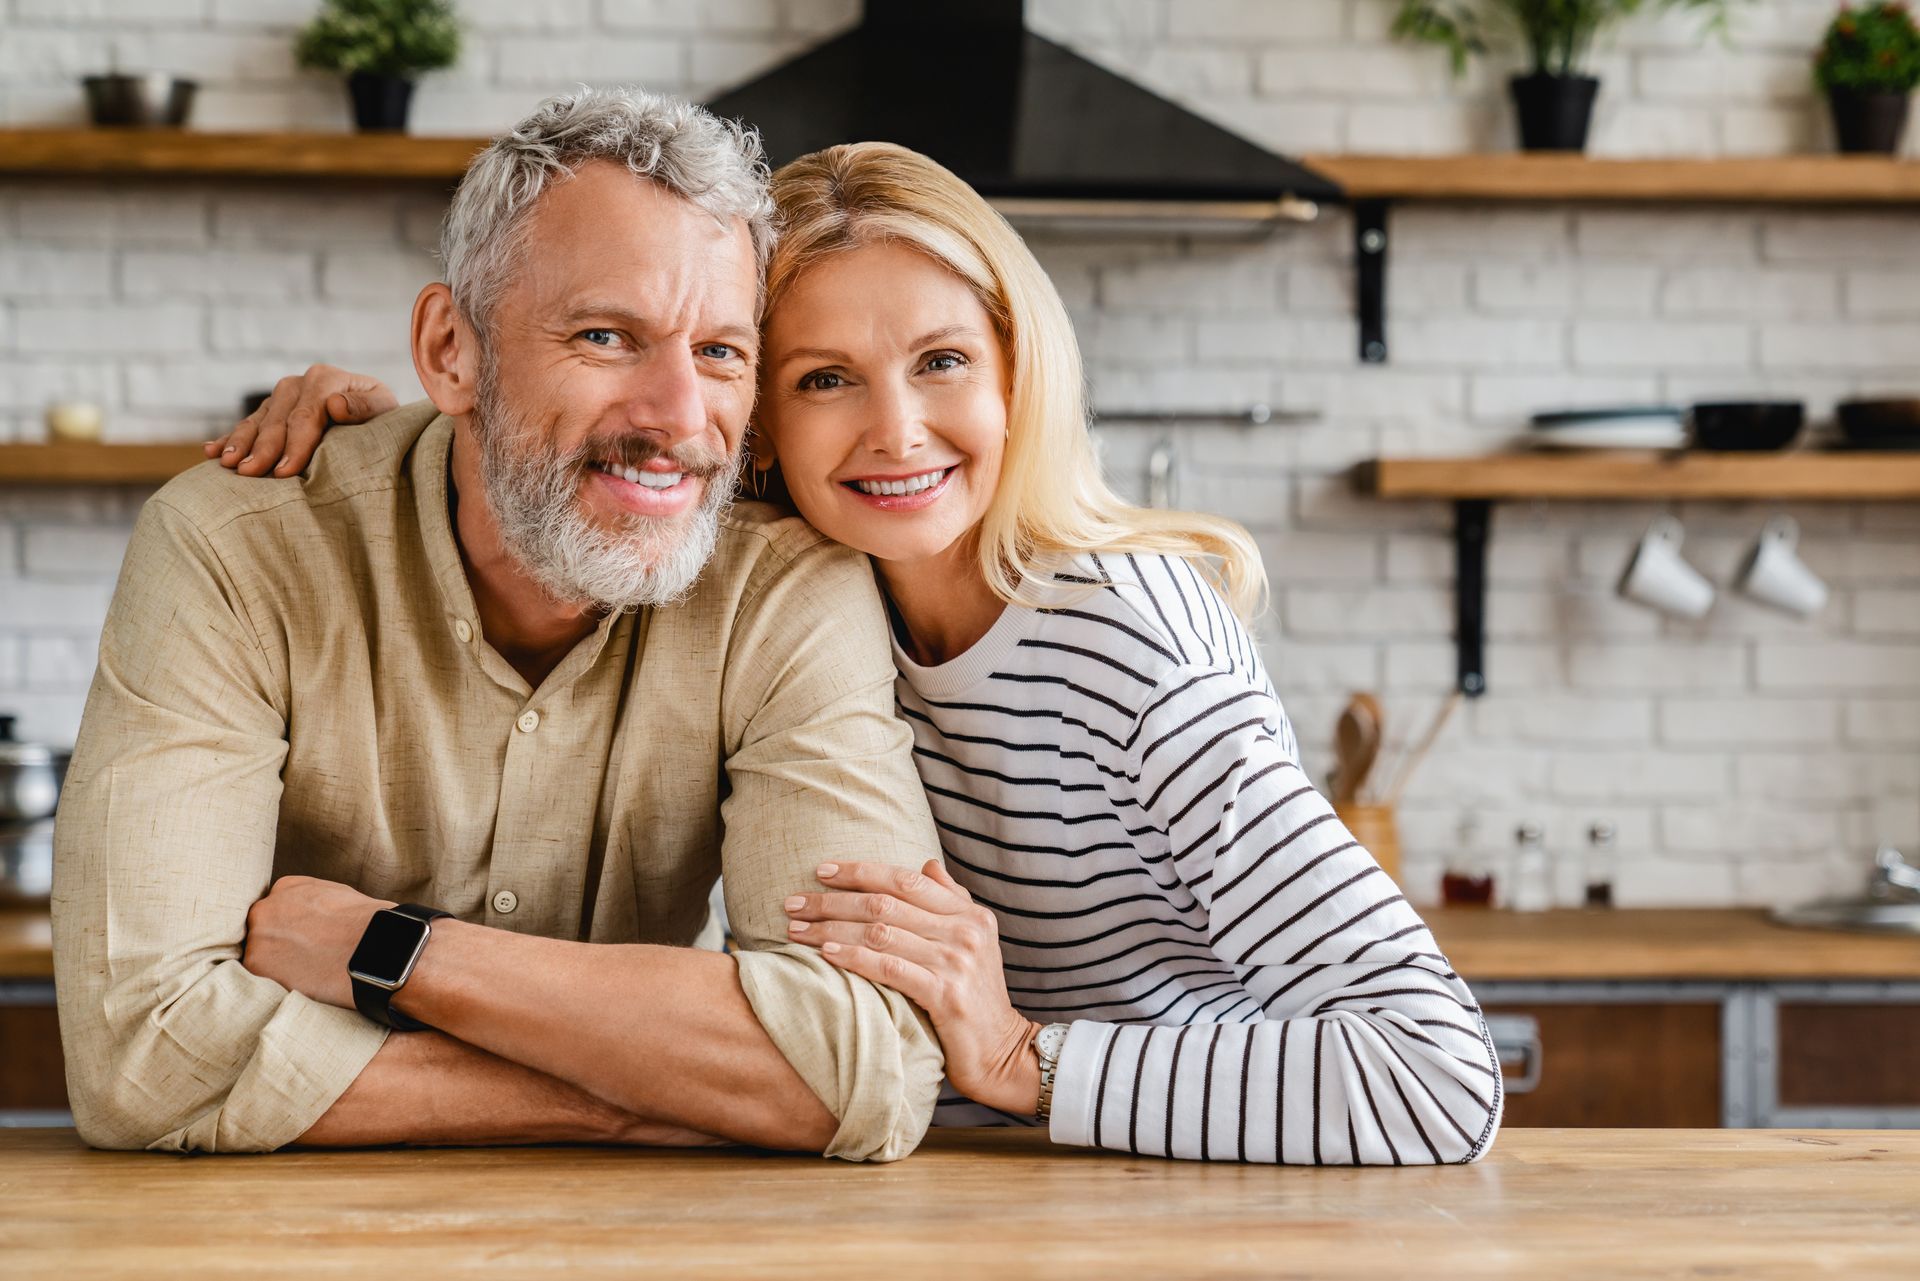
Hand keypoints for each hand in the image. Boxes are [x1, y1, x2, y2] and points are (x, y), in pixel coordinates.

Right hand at [205, 364, 396, 476]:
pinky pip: (247, 424)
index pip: (305, 416)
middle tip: (249, 473)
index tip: (285, 471)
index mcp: (324, 379)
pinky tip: (213, 452)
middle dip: (262, 448)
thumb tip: (335, 405)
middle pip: (277, 420)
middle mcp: (298, 384)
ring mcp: (281, 397)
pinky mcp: (271, 410)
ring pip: (257, 421)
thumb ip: (364, 406)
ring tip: (228, 465)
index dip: (294, 444)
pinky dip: (230, 438)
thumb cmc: (382, 415)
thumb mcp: (384, 408)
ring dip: (240, 443)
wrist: (375, 410)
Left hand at [242, 875, 393, 1009]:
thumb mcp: (340, 896)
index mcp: (286, 888)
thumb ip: (314, 902)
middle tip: (304, 962)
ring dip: (277, 967)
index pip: (277, 910)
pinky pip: (259, 978)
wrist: (374, 947)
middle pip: (263, 932)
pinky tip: (302, 984)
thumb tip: (314, 917)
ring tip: (306, 976)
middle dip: (279, 946)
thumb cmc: (368, 925)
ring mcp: (258, 935)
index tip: (305, 942)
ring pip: (259, 955)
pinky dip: (278, 984)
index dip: (291, 930)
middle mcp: (266, 908)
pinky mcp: (257, 964)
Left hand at [784, 860, 1042, 1115]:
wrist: (1002, 1052)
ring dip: (831, 929)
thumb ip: (951, 901)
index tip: (821, 870)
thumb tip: (927, 864)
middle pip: (886, 903)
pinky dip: (854, 957)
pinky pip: (889, 967)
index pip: (906, 879)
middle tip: (793, 903)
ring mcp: (957, 961)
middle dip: (833, 900)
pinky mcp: (946, 994)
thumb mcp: (974, 941)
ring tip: (796, 930)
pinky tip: (826, 954)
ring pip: (881, 932)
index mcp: (969, 913)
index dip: (860, 871)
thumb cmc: (976, 997)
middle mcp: (965, 930)